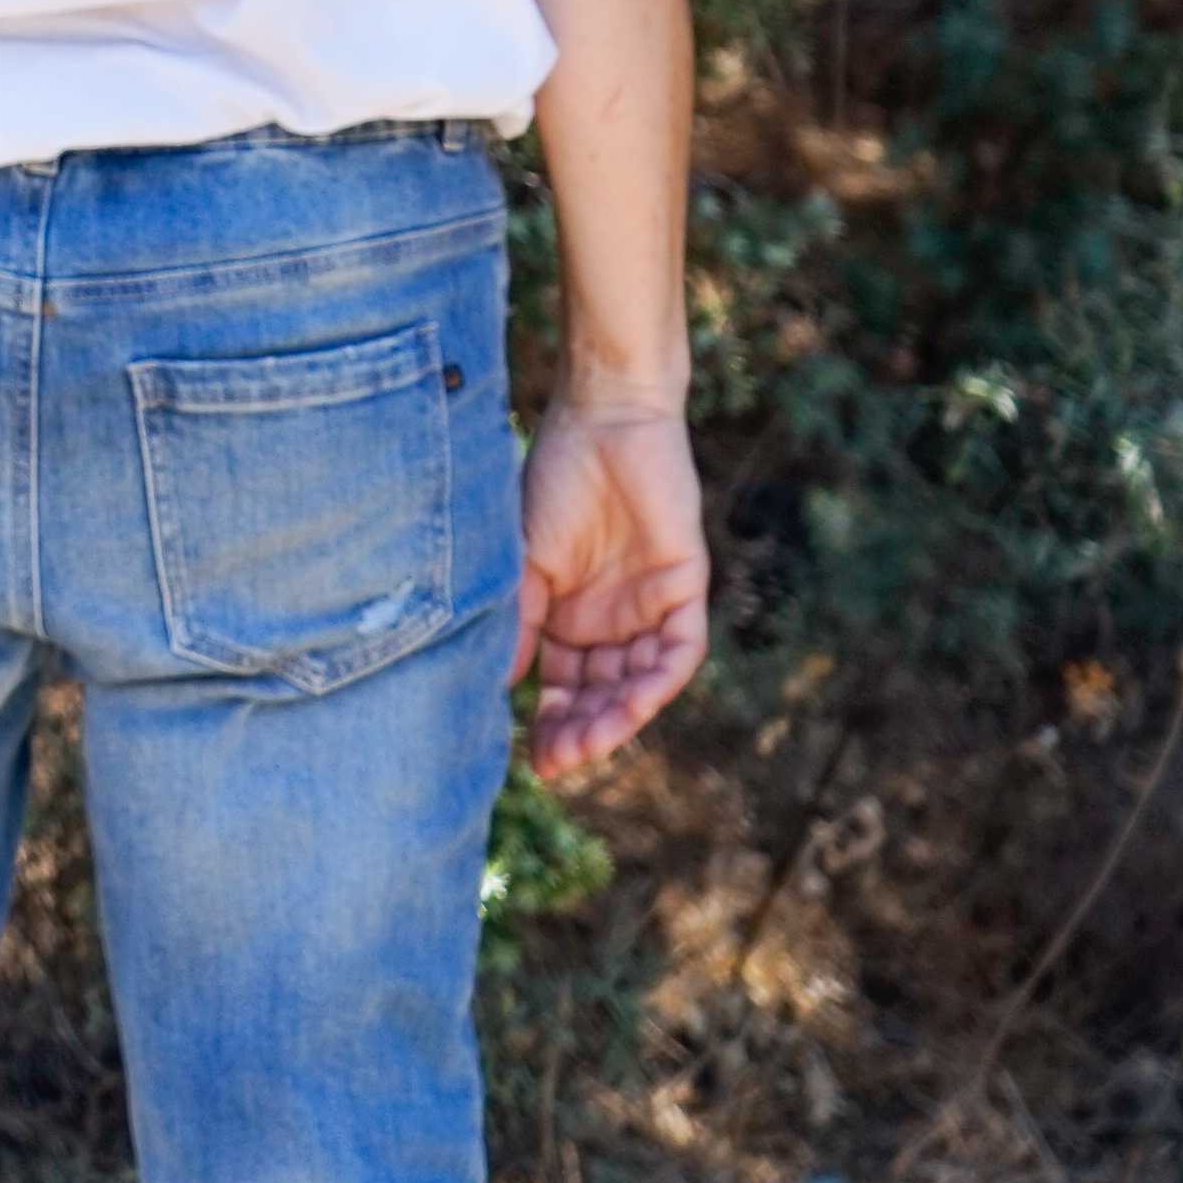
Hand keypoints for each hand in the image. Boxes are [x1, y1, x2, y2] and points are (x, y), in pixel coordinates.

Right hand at [512, 401, 707, 779]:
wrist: (602, 420)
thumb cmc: (551, 480)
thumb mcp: (521, 562)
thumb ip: (515, 623)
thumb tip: (497, 689)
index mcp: (567, 617)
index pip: (562, 687)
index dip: (550, 725)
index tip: (532, 762)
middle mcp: (610, 621)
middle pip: (601, 694)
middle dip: (582, 732)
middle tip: (559, 762)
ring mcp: (649, 607)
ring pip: (639, 682)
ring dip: (618, 718)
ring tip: (590, 744)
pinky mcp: (685, 590)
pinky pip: (680, 652)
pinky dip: (659, 681)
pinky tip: (634, 705)